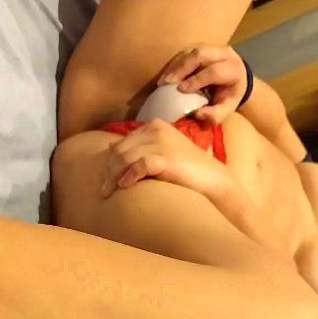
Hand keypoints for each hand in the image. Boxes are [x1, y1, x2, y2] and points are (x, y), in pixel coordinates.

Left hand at [101, 119, 227, 198]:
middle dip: (108, 171)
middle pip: (119, 150)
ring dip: (113, 177)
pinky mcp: (165, 158)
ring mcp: (161, 143)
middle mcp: (156, 130)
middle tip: (104, 190)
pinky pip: (138, 166)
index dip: (110, 162)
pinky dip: (128, 177)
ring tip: (109, 193)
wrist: (213, 179)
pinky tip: (124, 187)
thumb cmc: (187, 170)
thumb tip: (111, 145)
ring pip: (124, 158)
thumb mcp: (161, 152)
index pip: (121, 143)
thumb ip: (139, 147)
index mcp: (154, 126)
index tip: (107, 180)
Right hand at [158, 45, 247, 125]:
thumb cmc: (230, 97)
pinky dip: (174, 64)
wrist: (237, 81)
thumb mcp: (227, 109)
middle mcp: (224, 54)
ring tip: (163, 81)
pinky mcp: (202, 47)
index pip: (213, 71)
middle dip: (182, 68)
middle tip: (167, 83)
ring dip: (175, 66)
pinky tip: (166, 76)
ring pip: (191, 51)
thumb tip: (197, 114)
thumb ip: (215, 115)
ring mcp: (213, 47)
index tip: (180, 90)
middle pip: (200, 54)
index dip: (196, 80)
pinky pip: (186, 52)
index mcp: (233, 70)